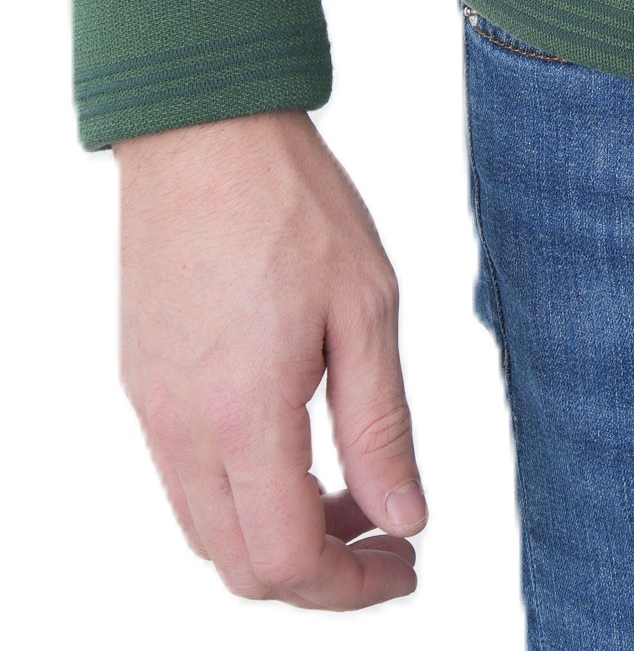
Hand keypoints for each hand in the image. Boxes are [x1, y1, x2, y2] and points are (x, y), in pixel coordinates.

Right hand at [116, 112, 424, 607]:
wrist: (204, 131)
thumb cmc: (292, 201)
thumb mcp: (367, 307)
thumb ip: (381, 425)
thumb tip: (405, 518)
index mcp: (243, 416)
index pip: (290, 560)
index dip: (352, 586)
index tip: (405, 563)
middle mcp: (182, 429)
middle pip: (242, 567)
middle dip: (320, 575)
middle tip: (387, 537)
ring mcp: (153, 410)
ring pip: (209, 531)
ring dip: (280, 538)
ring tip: (353, 491)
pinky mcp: (144, 385)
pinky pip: (186, 481)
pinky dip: (244, 496)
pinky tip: (299, 448)